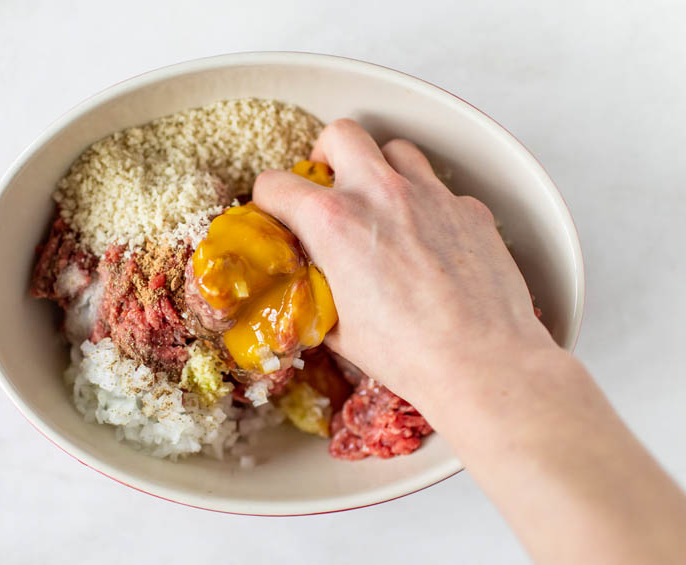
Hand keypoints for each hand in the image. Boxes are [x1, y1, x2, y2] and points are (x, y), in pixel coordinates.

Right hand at [253, 118, 554, 405]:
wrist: (480, 361)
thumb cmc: (407, 352)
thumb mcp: (339, 329)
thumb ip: (320, 294)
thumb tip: (316, 290)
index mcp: (333, 222)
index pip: (277, 184)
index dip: (270, 200)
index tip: (277, 213)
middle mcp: (380, 193)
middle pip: (341, 134)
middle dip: (327, 154)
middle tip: (330, 185)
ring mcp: (430, 195)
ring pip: (396, 151)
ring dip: (381, 170)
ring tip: (382, 206)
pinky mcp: (469, 209)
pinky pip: (440, 188)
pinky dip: (427, 205)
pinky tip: (430, 241)